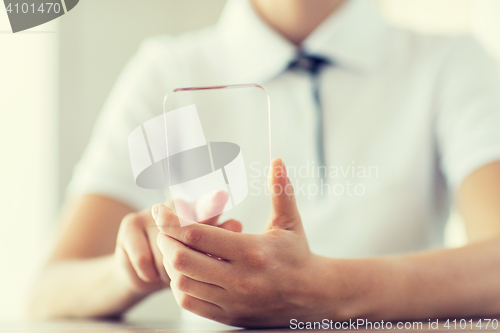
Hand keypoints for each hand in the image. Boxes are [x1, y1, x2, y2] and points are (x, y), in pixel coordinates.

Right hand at [115, 191, 241, 295]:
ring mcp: (152, 211)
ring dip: (166, 273)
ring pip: (163, 254)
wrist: (144, 272)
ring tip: (166, 270)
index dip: (213, 203)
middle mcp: (175, 205)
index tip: (222, 196)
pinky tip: (149, 272)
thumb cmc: (183, 261)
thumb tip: (237, 225)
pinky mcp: (130, 224)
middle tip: (186, 269)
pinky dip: (149, 275)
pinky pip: (144, 260)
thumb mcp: (202, 256)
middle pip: (182, 237)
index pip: (207, 207)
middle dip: (185, 263)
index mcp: (198, 211)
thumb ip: (218, 241)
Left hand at [155, 158, 327, 326]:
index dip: (172, 221)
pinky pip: (190, 302)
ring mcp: (232, 300)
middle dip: (166, 241)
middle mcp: (239, 279)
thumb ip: (281, 190)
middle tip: (165, 229)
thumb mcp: (290, 222)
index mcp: (252, 251)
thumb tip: (277, 160)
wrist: (313, 296)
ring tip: (175, 248)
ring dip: (171, 263)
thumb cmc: (298, 255)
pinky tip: (186, 271)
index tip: (159, 209)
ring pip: (181, 282)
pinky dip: (180, 285)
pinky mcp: (228, 315)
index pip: (198, 235)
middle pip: (181, 259)